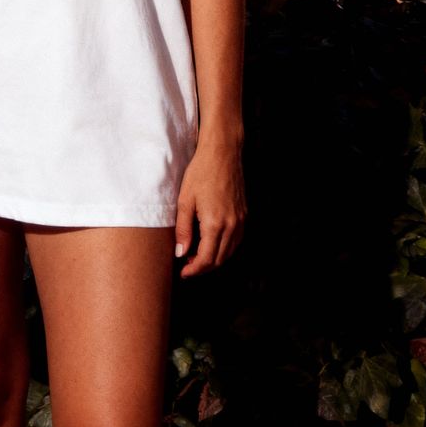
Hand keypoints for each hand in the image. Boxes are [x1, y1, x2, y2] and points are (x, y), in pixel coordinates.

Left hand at [173, 137, 245, 276]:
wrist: (222, 153)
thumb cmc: (201, 172)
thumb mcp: (185, 200)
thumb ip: (183, 230)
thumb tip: (181, 253)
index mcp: (215, 224)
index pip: (206, 260)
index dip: (193, 271)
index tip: (183, 273)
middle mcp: (232, 226)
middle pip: (219, 260)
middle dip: (202, 268)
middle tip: (187, 266)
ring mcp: (240, 221)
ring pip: (229, 253)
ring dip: (214, 259)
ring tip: (197, 255)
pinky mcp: (244, 215)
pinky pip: (236, 241)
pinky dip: (224, 248)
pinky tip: (212, 243)